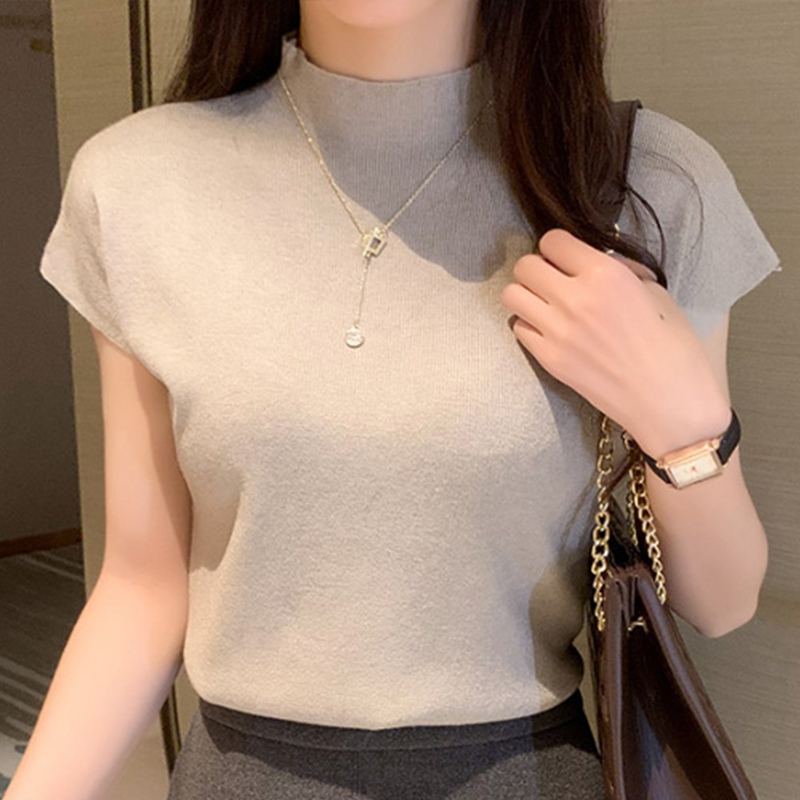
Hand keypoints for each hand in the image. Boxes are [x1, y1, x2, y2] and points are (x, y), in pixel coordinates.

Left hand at [499, 228, 729, 457]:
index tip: (566, 258)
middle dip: (536, 268)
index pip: (553, 241)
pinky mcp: (549, 359)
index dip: (558, 248)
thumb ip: (619, 270)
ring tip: (546, 304)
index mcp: (606, 275)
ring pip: (512, 295)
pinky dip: (530, 325)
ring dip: (526, 295)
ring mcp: (557, 332)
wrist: (670, 403)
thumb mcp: (656, 293)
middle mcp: (575, 299)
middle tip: (552, 280)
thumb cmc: (673, 349)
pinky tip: (551, 331)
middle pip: (524, 266)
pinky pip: (519, 328)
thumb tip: (594, 261)